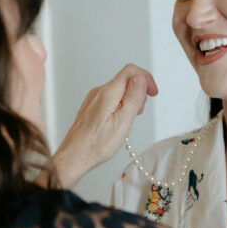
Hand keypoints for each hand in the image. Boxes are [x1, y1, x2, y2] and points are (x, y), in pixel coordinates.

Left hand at [52, 64, 157, 188]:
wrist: (74, 156)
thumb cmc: (96, 145)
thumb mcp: (122, 122)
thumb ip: (133, 98)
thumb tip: (141, 78)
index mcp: (107, 93)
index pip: (131, 71)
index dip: (146, 78)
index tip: (153, 93)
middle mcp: (98, 92)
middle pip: (126, 80)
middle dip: (138, 92)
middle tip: (138, 113)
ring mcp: (93, 99)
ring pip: (118, 90)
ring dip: (129, 101)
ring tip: (127, 121)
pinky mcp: (91, 107)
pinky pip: (110, 99)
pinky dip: (119, 106)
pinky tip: (118, 122)